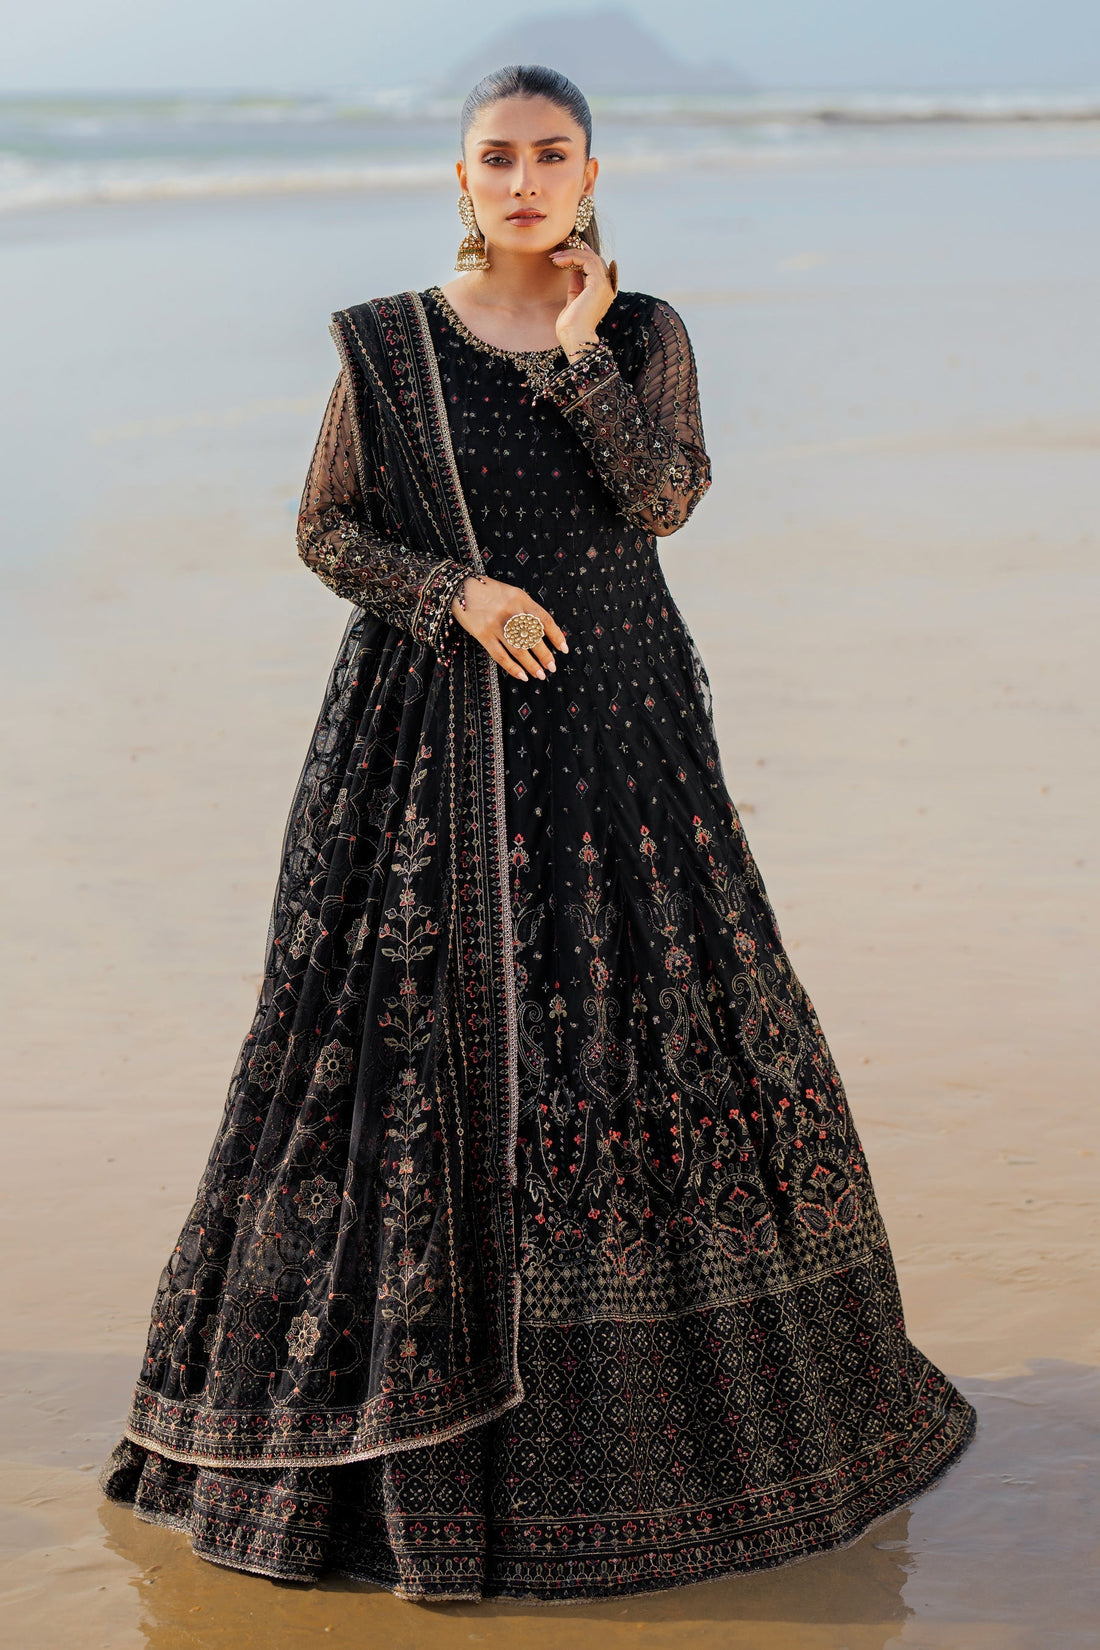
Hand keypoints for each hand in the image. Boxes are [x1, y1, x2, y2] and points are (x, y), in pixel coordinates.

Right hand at [450, 574, 568, 681]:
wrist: (459, 588)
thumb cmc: (489, 592)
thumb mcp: (512, 593)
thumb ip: (527, 609)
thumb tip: (543, 633)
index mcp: (522, 599)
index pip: (545, 620)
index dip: (556, 636)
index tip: (564, 649)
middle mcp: (511, 612)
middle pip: (534, 638)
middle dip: (545, 655)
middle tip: (552, 667)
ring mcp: (497, 624)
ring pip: (519, 650)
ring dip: (532, 665)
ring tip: (540, 675)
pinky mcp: (483, 634)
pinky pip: (500, 656)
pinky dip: (512, 668)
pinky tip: (522, 675)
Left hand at [548, 243, 615, 360]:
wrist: (575, 338)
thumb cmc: (572, 326)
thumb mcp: (573, 301)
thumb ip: (576, 286)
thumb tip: (574, 272)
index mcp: (603, 292)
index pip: (595, 266)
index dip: (581, 256)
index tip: (564, 252)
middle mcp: (608, 287)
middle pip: (594, 259)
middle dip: (576, 251)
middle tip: (558, 249)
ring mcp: (605, 285)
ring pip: (590, 257)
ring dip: (571, 253)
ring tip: (555, 256)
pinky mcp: (598, 284)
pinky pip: (586, 261)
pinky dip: (572, 257)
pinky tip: (558, 260)